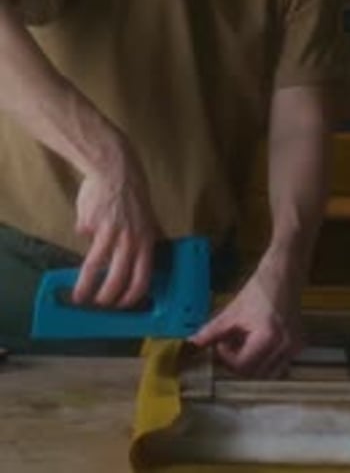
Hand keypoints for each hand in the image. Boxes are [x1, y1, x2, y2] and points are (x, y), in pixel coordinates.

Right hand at [72, 153, 157, 307]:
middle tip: (100, 305)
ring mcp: (110, 233)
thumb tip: (132, 257)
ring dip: (86, 288)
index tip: (123, 305)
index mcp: (146, 241)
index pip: (142, 279)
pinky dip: (82, 235)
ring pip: (96, 268)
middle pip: (118, 280)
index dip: (132, 296)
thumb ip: (139, 238)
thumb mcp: (145, 218)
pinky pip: (84, 237)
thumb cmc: (131, 191)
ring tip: (80, 296)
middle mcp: (130, 240)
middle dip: (107, 299)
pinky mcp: (91, 225)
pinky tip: (85, 227)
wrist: (115, 167)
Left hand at [190, 260, 302, 376]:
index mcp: (268, 337)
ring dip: (253, 365)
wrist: (284, 274)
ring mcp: (294, 347)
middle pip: (255, 373)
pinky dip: (265, 360)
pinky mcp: (298, 346)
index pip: (242, 366)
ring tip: (244, 344)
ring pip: (268, 373)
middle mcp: (285, 346)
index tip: (221, 342)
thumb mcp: (233, 311)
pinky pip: (279, 365)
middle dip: (238, 363)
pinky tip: (257, 343)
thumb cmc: (260, 288)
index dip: (227, 357)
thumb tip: (193, 343)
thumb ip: (212, 331)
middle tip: (230, 345)